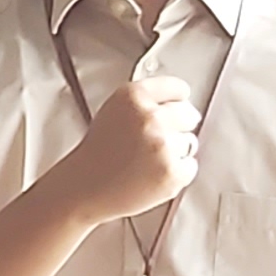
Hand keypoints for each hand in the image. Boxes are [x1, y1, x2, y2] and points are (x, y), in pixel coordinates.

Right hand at [46, 75, 197, 221]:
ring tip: (147, 159)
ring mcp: (162, 145)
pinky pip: (190, 166)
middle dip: (180, 124)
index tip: (180, 102)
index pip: (177, 88)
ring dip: (175, 150)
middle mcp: (149, 117)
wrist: (84, 187)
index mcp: (132, 97)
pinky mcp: (172, 172)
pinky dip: (176, 172)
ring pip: (190, 142)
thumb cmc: (98, 153)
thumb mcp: (114, 111)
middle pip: (189, 113)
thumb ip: (144, 101)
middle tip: (159, 138)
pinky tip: (152, 173)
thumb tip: (180, 101)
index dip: (178, 98)